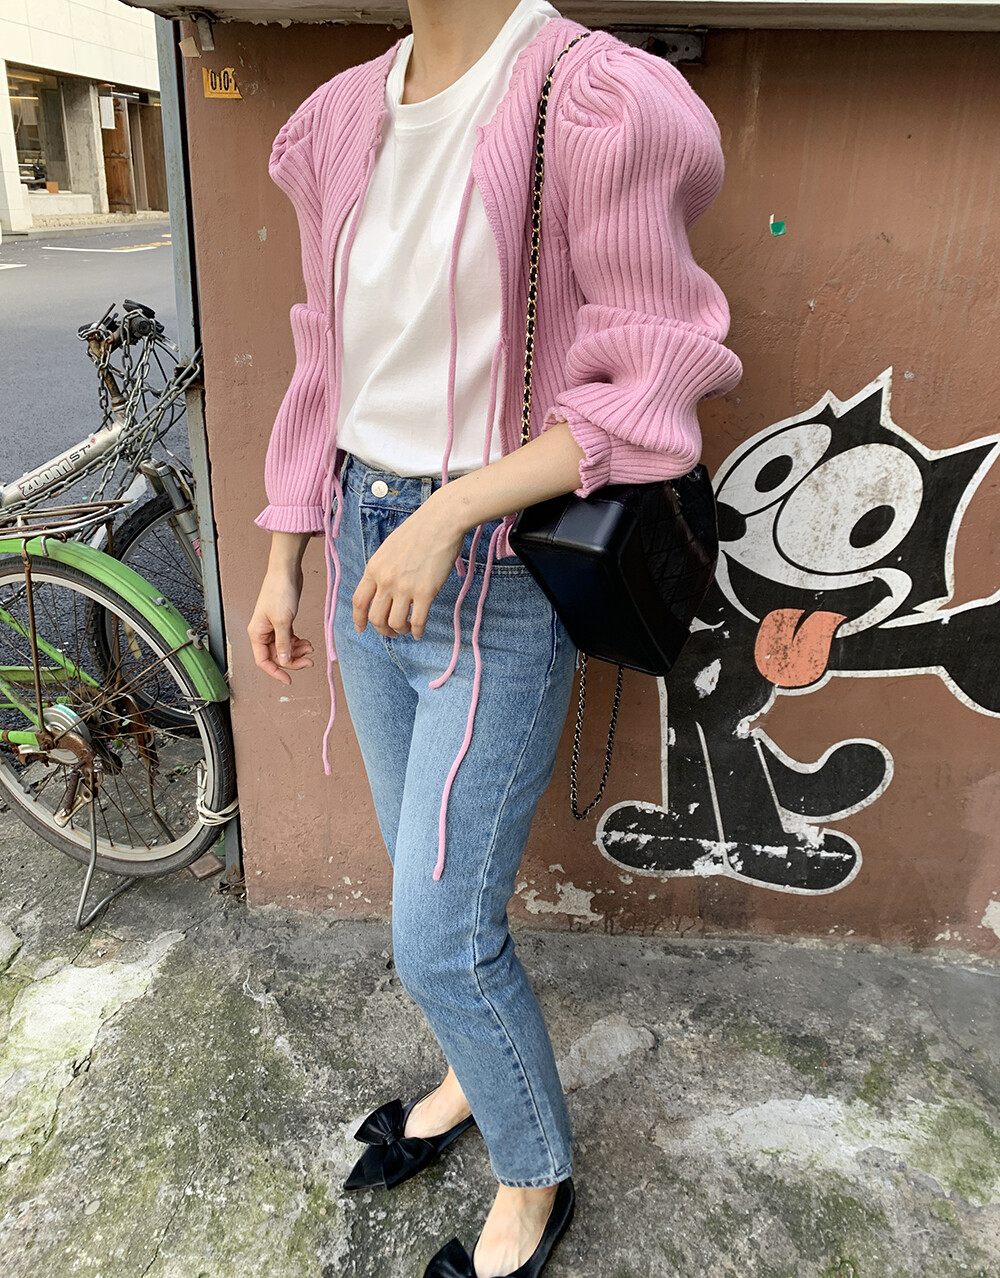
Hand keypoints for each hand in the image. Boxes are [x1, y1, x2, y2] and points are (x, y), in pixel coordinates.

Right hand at [248, 563, 314, 683]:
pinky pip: (290, 639)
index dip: (276, 672)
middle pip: (276, 656)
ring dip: (298, 651)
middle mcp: (263, 632)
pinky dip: (299, 643)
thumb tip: (283, 661)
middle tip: (309, 661)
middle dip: (292, 660)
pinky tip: (308, 642)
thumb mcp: (283, 621)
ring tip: (311, 648)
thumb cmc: (279, 591)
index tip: (288, 680)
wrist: (287, 572)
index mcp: (257, 633)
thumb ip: (283, 643)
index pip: (263, 661)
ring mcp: (273, 627)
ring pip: (284, 648)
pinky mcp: (284, 621)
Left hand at [352, 497, 464, 638]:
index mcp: (374, 568)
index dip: (358, 620)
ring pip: (394, 623)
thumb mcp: (389, 549)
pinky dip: (417, 631)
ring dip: (400, 631)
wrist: (441, 522)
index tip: (361, 629)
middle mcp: (385, 580)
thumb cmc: (418, 531)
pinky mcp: (425, 592)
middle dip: (382, 630)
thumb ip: (382, 569)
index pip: (359, 602)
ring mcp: (405, 587)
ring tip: (406, 629)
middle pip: (375, 618)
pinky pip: (417, 622)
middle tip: (391, 632)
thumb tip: (382, 589)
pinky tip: (419, 632)